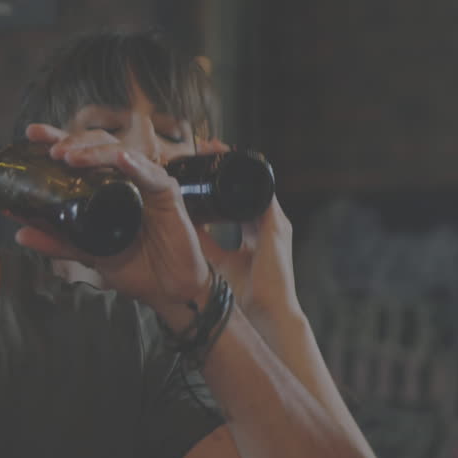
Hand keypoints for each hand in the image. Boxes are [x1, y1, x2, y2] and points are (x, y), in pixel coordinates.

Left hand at [14, 123, 209, 327]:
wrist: (168, 290)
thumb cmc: (135, 266)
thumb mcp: (87, 253)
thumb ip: (56, 241)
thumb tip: (19, 234)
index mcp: (105, 185)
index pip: (80, 153)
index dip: (57, 139)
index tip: (31, 134)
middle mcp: (126, 177)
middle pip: (98, 144)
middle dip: (72, 141)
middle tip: (50, 150)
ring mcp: (147, 182)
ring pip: (120, 153)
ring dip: (94, 152)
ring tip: (71, 157)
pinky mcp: (168, 193)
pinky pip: (151, 174)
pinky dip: (135, 165)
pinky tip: (121, 160)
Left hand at [193, 139, 300, 330]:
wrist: (266, 313)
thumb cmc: (243, 293)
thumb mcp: (215, 259)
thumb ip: (203, 242)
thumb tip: (180, 225)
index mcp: (253, 230)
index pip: (234, 196)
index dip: (218, 179)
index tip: (199, 163)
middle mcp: (265, 221)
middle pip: (244, 183)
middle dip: (225, 162)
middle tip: (204, 144)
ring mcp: (274, 222)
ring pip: (253, 181)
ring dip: (233, 162)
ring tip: (212, 145)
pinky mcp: (277, 226)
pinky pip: (262, 192)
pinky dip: (247, 176)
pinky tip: (230, 162)